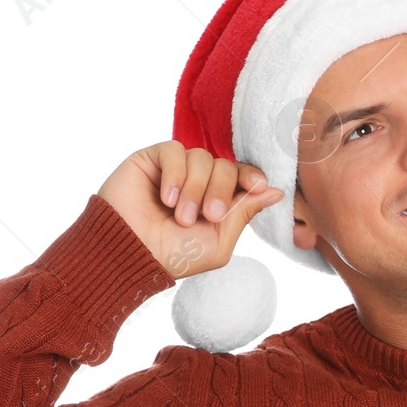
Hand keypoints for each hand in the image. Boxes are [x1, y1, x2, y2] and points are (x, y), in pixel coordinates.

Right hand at [97, 140, 284, 279]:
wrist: (131, 254)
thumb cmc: (172, 256)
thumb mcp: (218, 242)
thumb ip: (244, 213)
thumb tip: (276, 191)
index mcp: (216, 200)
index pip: (241, 176)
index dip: (251, 176)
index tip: (257, 185)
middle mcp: (197, 182)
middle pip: (225, 165)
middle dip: (221, 191)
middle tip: (207, 216)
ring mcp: (174, 169)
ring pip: (201, 157)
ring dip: (195, 189)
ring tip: (180, 216)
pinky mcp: (151, 159)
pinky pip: (175, 150)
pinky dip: (176, 174)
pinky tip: (166, 198)